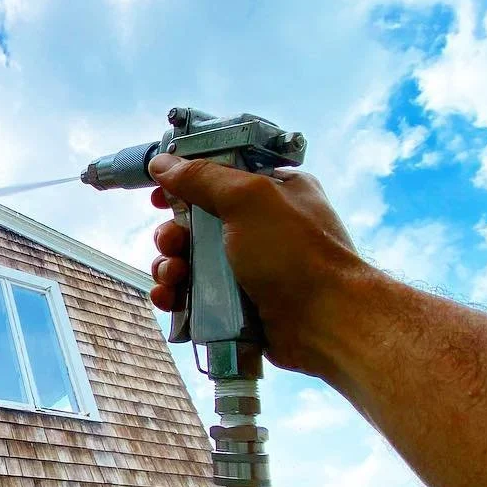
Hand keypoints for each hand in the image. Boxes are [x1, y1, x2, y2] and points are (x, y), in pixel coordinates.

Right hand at [147, 153, 367, 376]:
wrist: (326, 323)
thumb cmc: (295, 253)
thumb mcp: (249, 200)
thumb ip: (203, 178)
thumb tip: (163, 163)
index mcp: (273, 192)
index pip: (219, 177)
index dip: (186, 183)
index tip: (161, 194)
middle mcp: (261, 228)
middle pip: (196, 222)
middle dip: (173, 233)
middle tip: (171, 242)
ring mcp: (249, 268)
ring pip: (191, 261)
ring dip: (170, 265)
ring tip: (173, 276)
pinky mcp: (238, 304)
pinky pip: (196, 295)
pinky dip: (177, 295)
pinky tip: (169, 298)